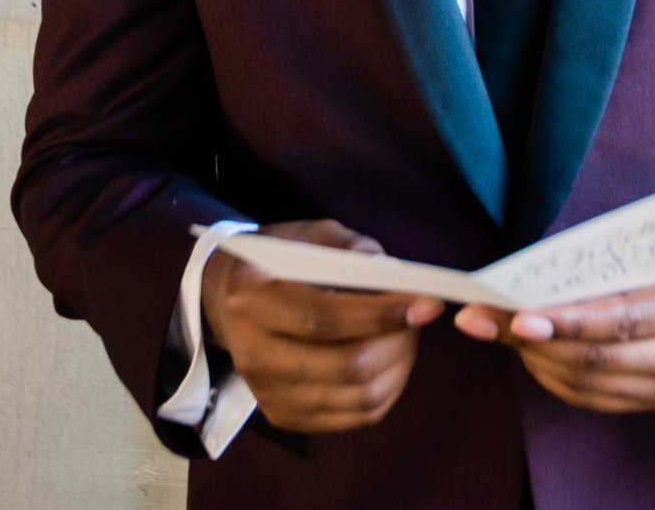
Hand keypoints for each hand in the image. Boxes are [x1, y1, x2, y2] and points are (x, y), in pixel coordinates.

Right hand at [201, 219, 443, 433]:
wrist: (227, 300)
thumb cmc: (278, 261)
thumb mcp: (311, 236)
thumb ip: (353, 252)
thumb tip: (396, 278)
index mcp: (252, 299)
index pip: (325, 318)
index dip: (381, 314)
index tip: (426, 303)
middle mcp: (254, 354)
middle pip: (346, 366)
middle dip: (399, 342)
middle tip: (420, 318)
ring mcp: (267, 393)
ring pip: (358, 397)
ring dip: (398, 367)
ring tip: (406, 336)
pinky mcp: (284, 416)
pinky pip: (354, 417)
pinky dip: (386, 390)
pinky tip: (389, 361)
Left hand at [451, 253, 654, 412]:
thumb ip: (614, 253)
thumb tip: (540, 268)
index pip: (625, 318)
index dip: (568, 320)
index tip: (518, 314)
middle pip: (601, 356)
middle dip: (534, 340)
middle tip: (486, 320)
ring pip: (592, 381)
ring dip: (537, 359)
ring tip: (498, 331)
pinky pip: (598, 399)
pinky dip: (555, 378)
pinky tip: (530, 354)